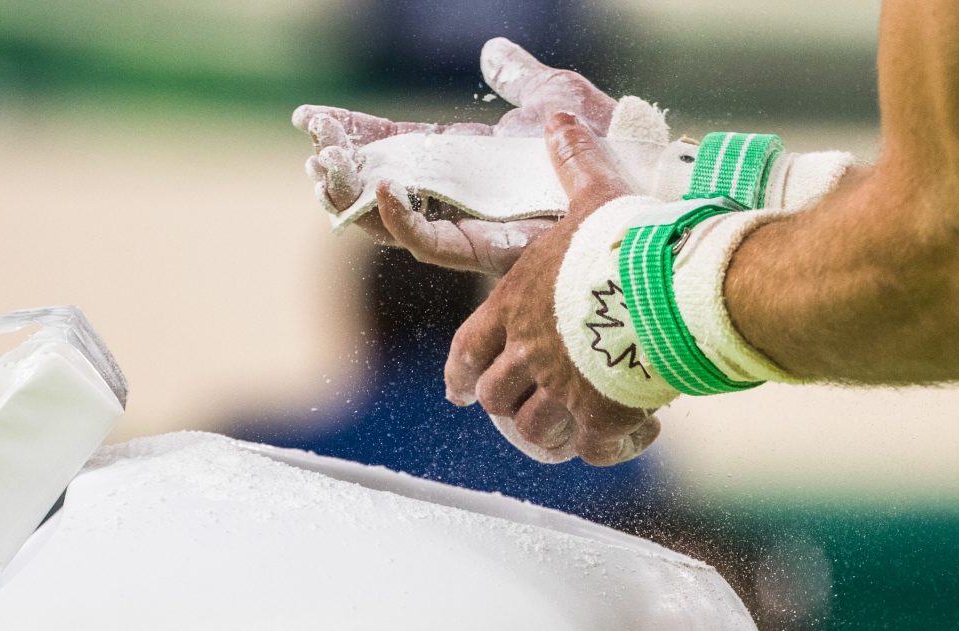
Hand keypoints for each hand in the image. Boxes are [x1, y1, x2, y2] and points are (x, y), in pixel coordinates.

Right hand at [293, 37, 616, 273]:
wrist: (649, 177)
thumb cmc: (610, 140)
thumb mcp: (558, 96)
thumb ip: (521, 79)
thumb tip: (492, 51)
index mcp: (471, 161)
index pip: (398, 148)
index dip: (355, 135)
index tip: (309, 120)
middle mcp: (466, 198)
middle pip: (386, 189)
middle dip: (343, 174)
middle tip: (311, 155)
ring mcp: (477, 226)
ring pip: (399, 225)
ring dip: (358, 201)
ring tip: (326, 175)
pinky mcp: (493, 251)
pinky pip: (437, 244)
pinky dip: (405, 222)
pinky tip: (383, 192)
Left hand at [441, 113, 662, 465]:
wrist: (672, 281)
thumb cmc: (628, 236)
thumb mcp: (594, 195)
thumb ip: (573, 162)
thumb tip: (560, 116)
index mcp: (516, 306)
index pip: (468, 348)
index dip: (460, 372)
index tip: (455, 391)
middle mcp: (530, 352)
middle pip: (496, 397)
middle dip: (507, 405)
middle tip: (525, 410)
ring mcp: (563, 388)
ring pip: (537, 430)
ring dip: (554, 431)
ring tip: (579, 426)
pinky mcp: (603, 415)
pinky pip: (597, 449)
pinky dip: (612, 447)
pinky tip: (636, 433)